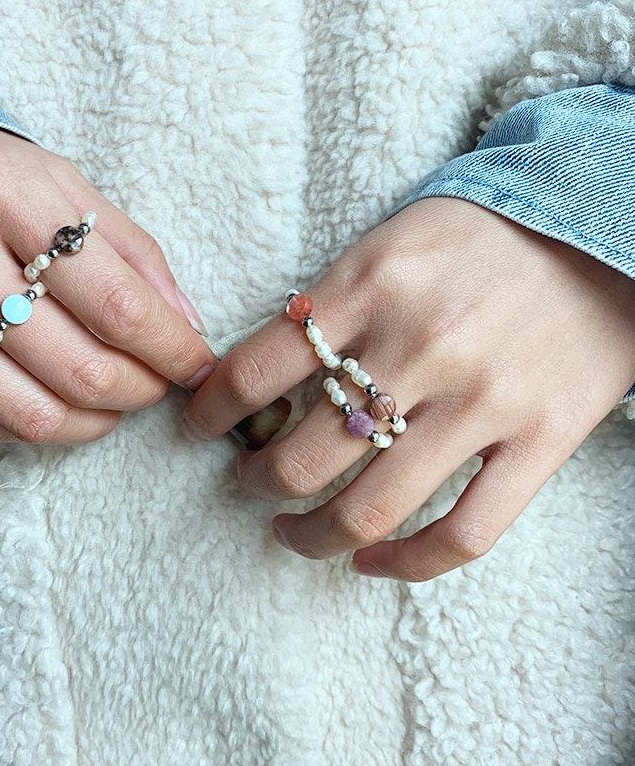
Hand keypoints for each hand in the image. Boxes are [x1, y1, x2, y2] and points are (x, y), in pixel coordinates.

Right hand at [0, 117, 215, 442]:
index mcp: (4, 192)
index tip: (196, 364)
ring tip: (113, 400)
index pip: (116, 302)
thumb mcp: (58, 181)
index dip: (172, 349)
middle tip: (156, 383)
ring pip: (27, 412)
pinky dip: (30, 428)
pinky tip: (56, 406)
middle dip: (140, 390)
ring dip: (93, 421)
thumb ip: (131, 249)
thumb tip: (185, 323)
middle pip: (78, 368)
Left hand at [184, 198, 634, 580]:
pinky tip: (369, 561)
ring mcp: (484, 401)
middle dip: (257, 481)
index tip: (199, 424)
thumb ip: (330, 304)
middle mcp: (422, 345)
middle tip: (250, 478)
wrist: (602, 228)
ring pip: (371, 509)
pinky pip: (464, 534)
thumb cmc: (481, 234)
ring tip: (292, 530)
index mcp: (372, 284)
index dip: (212, 409)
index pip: (257, 367)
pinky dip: (405, 565)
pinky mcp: (540, 441)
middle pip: (303, 456)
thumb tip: (267, 373)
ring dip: (311, 535)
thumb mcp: (390, 239)